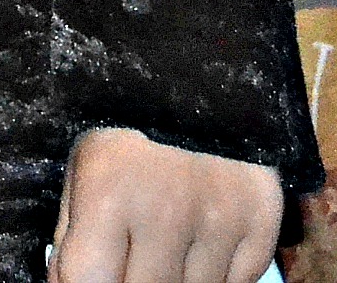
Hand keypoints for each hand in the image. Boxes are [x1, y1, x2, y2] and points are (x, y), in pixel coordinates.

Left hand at [51, 126, 281, 282]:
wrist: (200, 75)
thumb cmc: (127, 125)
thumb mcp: (83, 168)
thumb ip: (74, 237)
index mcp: (109, 191)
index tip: (96, 272)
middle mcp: (167, 210)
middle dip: (130, 279)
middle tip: (132, 254)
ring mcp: (221, 220)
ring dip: (175, 278)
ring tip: (164, 240)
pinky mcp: (262, 222)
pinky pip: (235, 282)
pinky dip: (216, 274)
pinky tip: (201, 240)